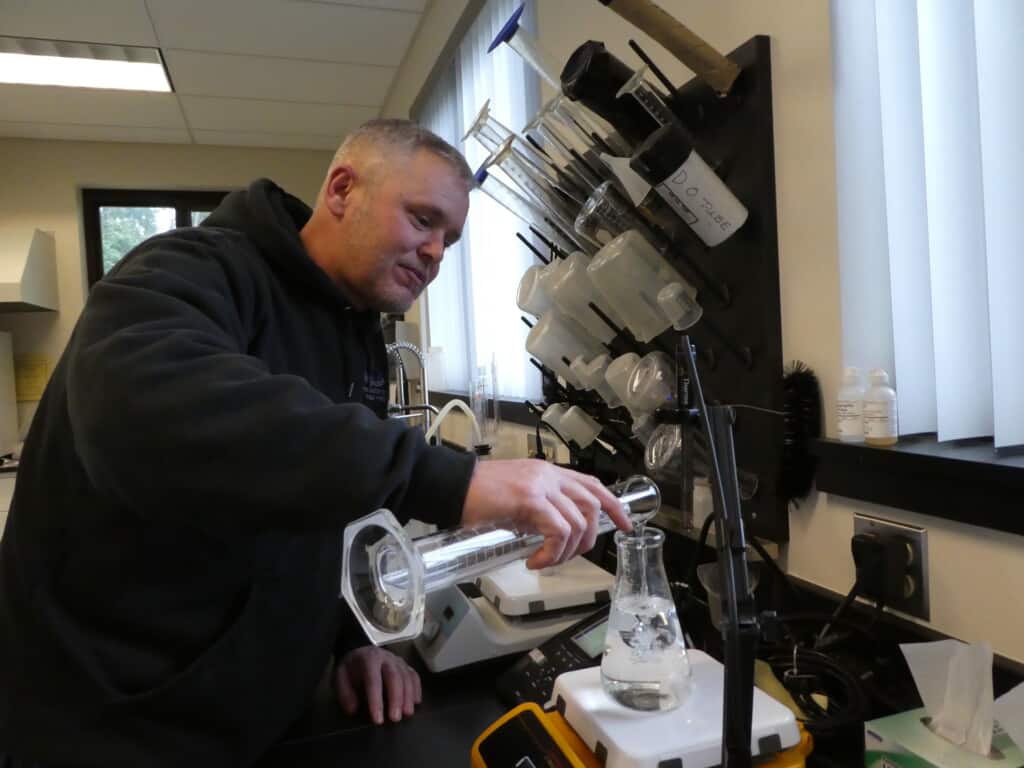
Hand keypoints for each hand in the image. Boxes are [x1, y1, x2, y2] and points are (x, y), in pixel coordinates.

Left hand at [334, 646, 421, 724]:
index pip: (373, 680)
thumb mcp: (340, 677)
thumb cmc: (351, 668)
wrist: (360, 652)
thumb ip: (345, 693)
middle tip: (395, 718)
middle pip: (394, 676)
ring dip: (408, 696)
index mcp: (368, 659)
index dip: (376, 700)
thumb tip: (353, 710)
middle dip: (396, 698)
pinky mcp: (405, 665)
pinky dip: (417, 688)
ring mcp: (398, 660)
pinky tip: (417, 702)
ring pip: (406, 676)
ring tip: (407, 713)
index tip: (377, 719)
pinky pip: (414, 675)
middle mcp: (386, 657)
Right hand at [462, 459, 630, 569]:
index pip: (592, 484)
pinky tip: (536, 560)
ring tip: (546, 560)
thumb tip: (553, 534)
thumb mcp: (516, 498)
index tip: (625, 525)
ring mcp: (541, 485)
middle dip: (591, 537)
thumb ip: (538, 509)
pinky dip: (552, 552)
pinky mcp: (530, 499)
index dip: (613, 505)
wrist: (451, 486)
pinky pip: (558, 531)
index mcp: (548, 472)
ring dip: (567, 551)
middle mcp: (549, 475)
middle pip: (593, 504)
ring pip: (578, 522)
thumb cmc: (476, 495)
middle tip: (573, 556)